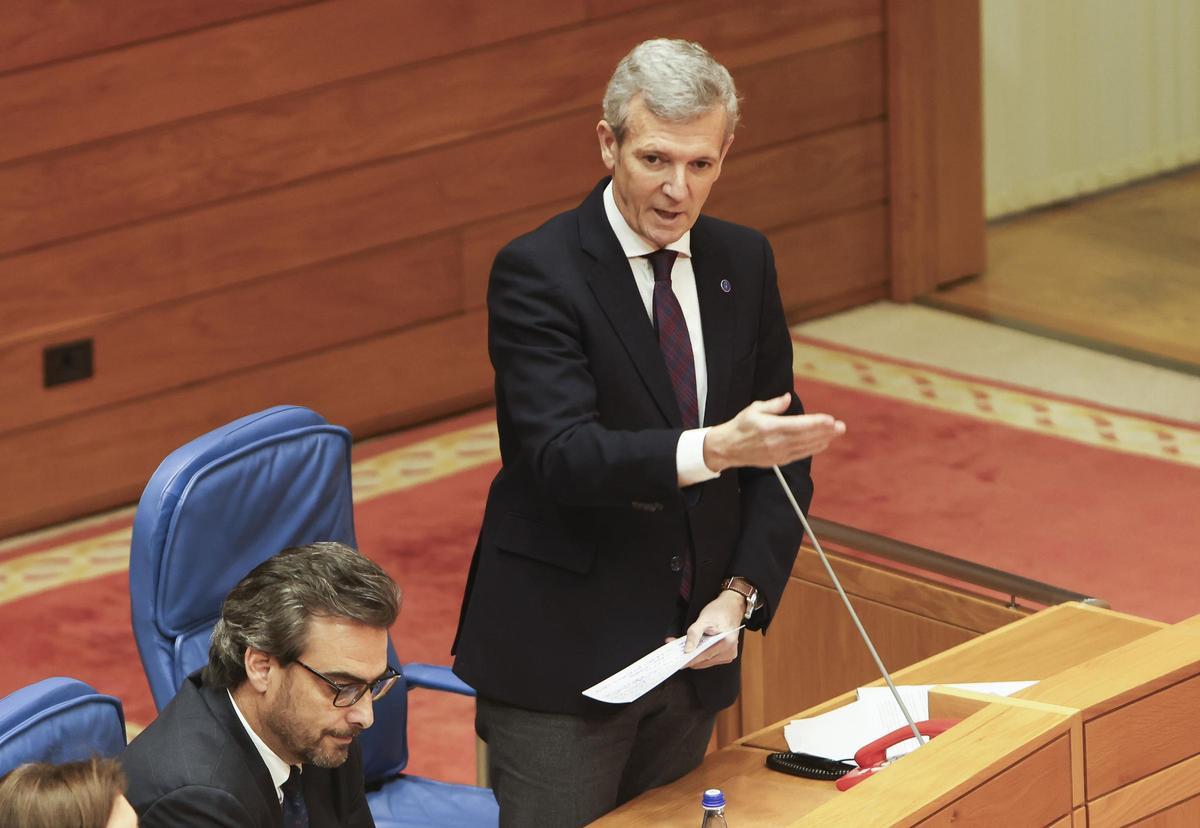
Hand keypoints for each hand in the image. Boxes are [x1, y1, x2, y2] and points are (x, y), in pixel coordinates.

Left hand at [667, 591, 743, 669]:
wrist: (731, 607)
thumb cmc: (719, 611)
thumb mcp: (704, 619)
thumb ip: (694, 634)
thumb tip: (687, 650)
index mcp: (726, 644)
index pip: (703, 657)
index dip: (688, 659)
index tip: (676, 660)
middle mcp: (729, 652)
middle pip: (703, 661)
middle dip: (688, 657)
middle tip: (675, 651)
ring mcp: (728, 655)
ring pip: (705, 661)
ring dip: (693, 656)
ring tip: (682, 647)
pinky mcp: (725, 654)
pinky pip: (708, 658)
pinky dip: (699, 654)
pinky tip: (692, 647)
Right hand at [703, 393, 844, 471]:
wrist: (727, 448)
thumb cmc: (740, 426)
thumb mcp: (754, 409)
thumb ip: (773, 405)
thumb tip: (788, 398)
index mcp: (770, 427)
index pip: (798, 425)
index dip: (815, 423)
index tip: (829, 419)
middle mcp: (776, 442)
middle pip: (806, 437)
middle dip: (825, 432)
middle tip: (841, 426)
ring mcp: (778, 453)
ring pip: (806, 447)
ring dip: (823, 440)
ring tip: (836, 433)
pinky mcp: (778, 460)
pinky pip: (800, 454)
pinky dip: (813, 449)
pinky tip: (823, 443)